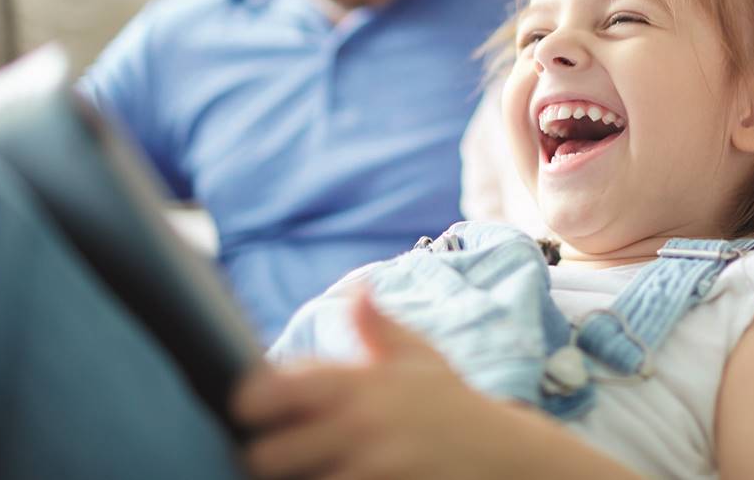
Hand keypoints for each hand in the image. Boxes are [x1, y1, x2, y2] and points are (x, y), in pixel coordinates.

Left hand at [233, 290, 502, 479]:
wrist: (503, 456)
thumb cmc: (452, 405)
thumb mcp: (420, 359)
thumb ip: (378, 329)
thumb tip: (356, 292)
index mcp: (360, 384)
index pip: (275, 389)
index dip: (250, 400)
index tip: (249, 407)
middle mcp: (359, 428)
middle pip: (266, 455)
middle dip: (263, 454)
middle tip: (272, 451)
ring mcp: (369, 470)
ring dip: (293, 478)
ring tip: (302, 469)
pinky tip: (331, 478)